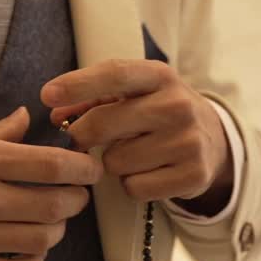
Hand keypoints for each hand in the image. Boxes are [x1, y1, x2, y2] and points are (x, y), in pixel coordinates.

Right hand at [0, 107, 99, 260]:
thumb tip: (28, 119)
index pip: (52, 165)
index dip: (83, 168)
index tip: (91, 169)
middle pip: (56, 205)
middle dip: (77, 200)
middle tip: (75, 195)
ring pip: (42, 241)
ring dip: (57, 231)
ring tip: (50, 221)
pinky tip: (27, 251)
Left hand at [41, 60, 232, 209]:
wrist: (214, 141)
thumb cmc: (158, 113)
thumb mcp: (135, 94)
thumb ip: (93, 98)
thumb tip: (54, 112)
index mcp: (160, 76)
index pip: (114, 73)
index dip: (77, 84)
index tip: (46, 94)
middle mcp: (177, 105)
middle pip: (104, 123)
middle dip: (82, 135)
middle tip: (81, 140)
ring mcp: (188, 142)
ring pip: (115, 162)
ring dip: (113, 163)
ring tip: (132, 155)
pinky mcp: (192, 175)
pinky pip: (134, 187)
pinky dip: (131, 185)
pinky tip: (147, 173)